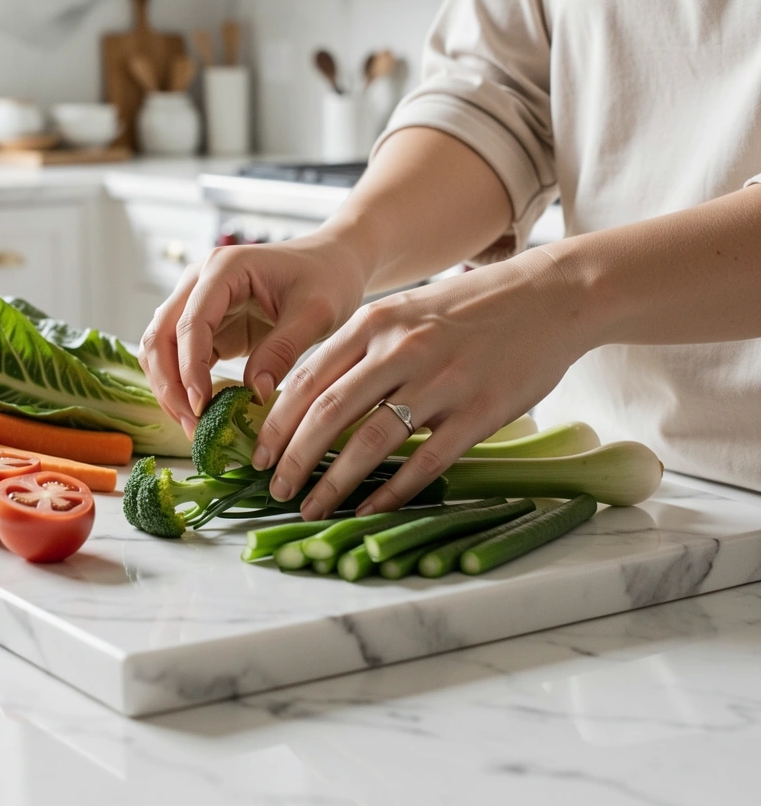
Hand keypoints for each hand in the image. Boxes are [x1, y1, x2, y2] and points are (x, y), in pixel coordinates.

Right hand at [138, 233, 367, 436]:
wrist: (332, 264)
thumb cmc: (327, 279)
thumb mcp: (315, 313)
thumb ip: (283, 349)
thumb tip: (254, 393)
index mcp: (223, 269)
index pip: (191, 322)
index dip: (191, 367)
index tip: (202, 406)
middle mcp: (199, 282)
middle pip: (161, 336)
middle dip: (171, 385)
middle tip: (194, 426)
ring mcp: (197, 304)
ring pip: (161, 351)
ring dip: (171, 389)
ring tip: (196, 426)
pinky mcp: (206, 327)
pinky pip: (180, 359)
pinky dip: (183, 387)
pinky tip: (203, 413)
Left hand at [255, 248, 587, 518]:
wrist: (549, 296)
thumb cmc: (467, 308)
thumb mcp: (403, 311)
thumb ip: (359, 348)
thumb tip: (310, 398)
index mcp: (375, 322)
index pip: (309, 378)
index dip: (276, 421)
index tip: (257, 453)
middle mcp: (401, 349)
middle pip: (329, 412)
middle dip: (293, 457)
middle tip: (275, 488)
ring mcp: (442, 381)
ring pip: (370, 441)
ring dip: (334, 482)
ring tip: (311, 508)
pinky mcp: (480, 411)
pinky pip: (426, 461)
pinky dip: (392, 490)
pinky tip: (369, 509)